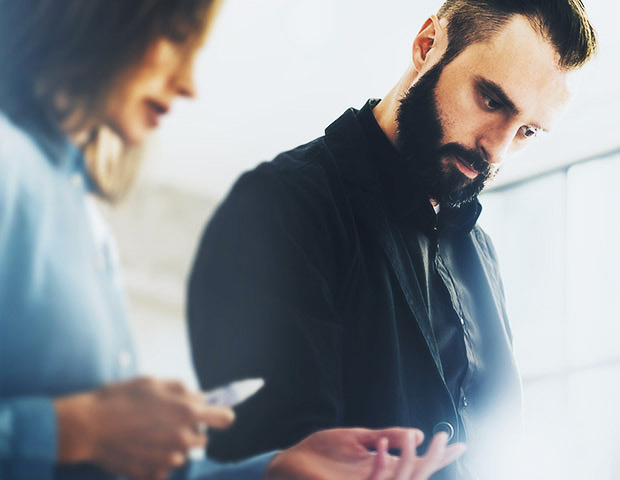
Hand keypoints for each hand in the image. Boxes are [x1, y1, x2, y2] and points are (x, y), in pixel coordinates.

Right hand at [55, 377, 234, 479]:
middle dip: (191, 429)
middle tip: (166, 420)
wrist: (88, 426)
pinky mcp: (153, 473)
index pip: (225, 418)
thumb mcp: (154, 382)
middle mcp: (182, 438)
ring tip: (148, 434)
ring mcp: (168, 459)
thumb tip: (200, 397)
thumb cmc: (120, 398)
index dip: (220, 415)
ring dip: (173, 446)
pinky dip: (157, 460)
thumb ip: (182, 389)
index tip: (213, 413)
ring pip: (183, 453)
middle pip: (202, 438)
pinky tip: (140, 448)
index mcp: (187, 412)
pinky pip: (164, 467)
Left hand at [264, 427, 465, 479]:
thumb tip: (416, 434)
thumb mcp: (357, 439)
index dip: (438, 456)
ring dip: (414, 461)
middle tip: (446, 439)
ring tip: (426, 439)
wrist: (290, 463)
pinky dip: (379, 461)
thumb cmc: (322, 452)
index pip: (417, 464)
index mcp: (380, 467)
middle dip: (434, 459)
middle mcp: (377, 478)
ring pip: (399, 478)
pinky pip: (371, 478)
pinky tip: (383, 443)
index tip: (459, 444)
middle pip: (415, 474)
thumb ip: (386, 435)